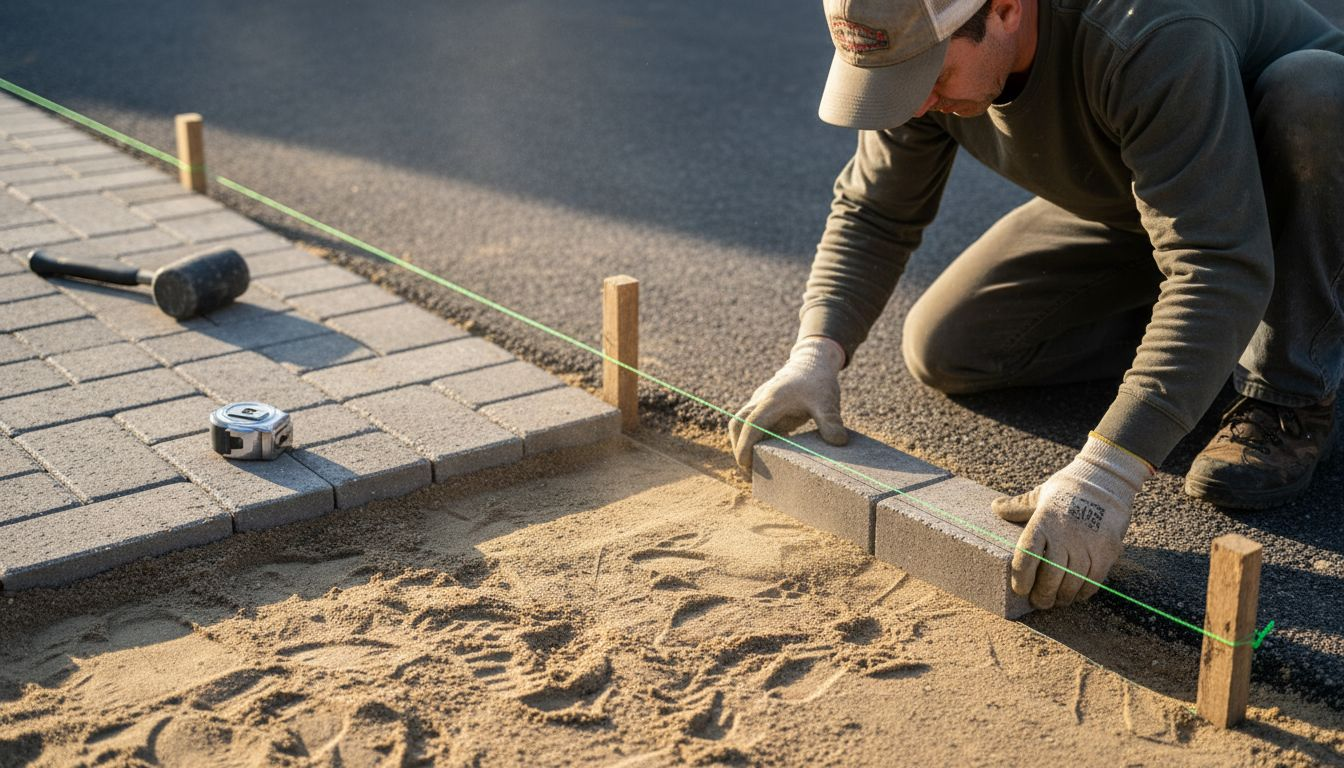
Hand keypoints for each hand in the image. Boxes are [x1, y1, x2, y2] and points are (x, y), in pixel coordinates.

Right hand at [729, 336, 847, 469]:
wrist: (813, 363)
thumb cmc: (818, 381)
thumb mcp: (827, 401)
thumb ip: (831, 421)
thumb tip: (838, 442)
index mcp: (772, 400)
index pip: (751, 424)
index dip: (745, 445)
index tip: (746, 464)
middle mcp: (761, 401)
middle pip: (738, 424)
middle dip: (739, 446)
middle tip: (749, 470)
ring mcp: (761, 404)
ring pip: (743, 424)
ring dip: (746, 443)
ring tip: (759, 466)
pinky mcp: (765, 408)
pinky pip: (754, 425)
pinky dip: (757, 440)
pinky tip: (773, 452)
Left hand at [992, 434, 1152, 608]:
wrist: (1106, 480)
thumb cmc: (1067, 489)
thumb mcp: (1040, 494)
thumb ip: (1018, 506)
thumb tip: (995, 508)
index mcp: (1043, 521)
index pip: (1028, 555)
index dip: (1022, 577)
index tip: (1020, 590)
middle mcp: (1065, 533)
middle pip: (1051, 575)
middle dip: (1043, 595)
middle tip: (1038, 603)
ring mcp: (1088, 542)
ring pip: (1073, 581)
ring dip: (1063, 596)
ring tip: (1057, 600)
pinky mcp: (1107, 549)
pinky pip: (1094, 579)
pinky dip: (1083, 591)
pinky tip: (1076, 594)